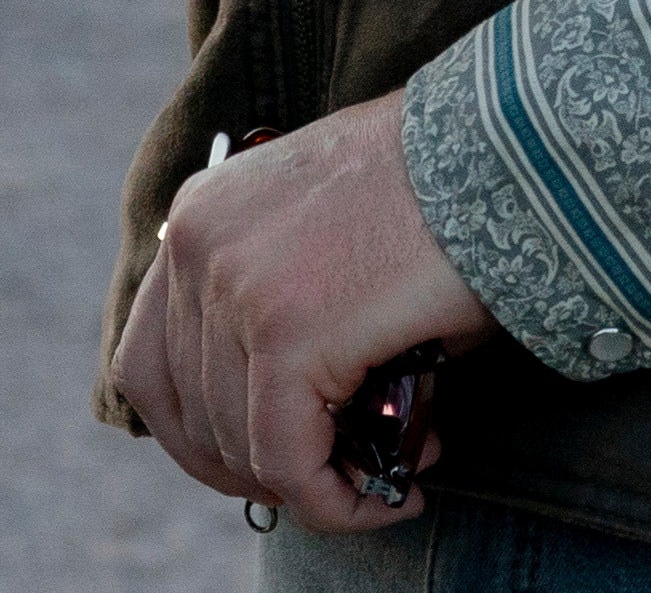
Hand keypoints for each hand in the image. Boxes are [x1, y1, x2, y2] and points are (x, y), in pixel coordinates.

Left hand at [107, 97, 495, 534]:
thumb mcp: (324, 236)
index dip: (201, 437)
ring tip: (395, 470)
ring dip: (317, 484)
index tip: (263, 463)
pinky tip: (393, 498)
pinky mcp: (288, 335)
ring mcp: (234, 291)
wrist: (501, 149)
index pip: (149, 364)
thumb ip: (280, 307)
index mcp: (200, 217)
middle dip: (264, 468)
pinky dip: (337, 502)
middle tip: (343, 474)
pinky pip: (290, 461)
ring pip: (243, 447)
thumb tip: (295, 421)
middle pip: (190, 416)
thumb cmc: (440, 191)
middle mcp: (197, 248)